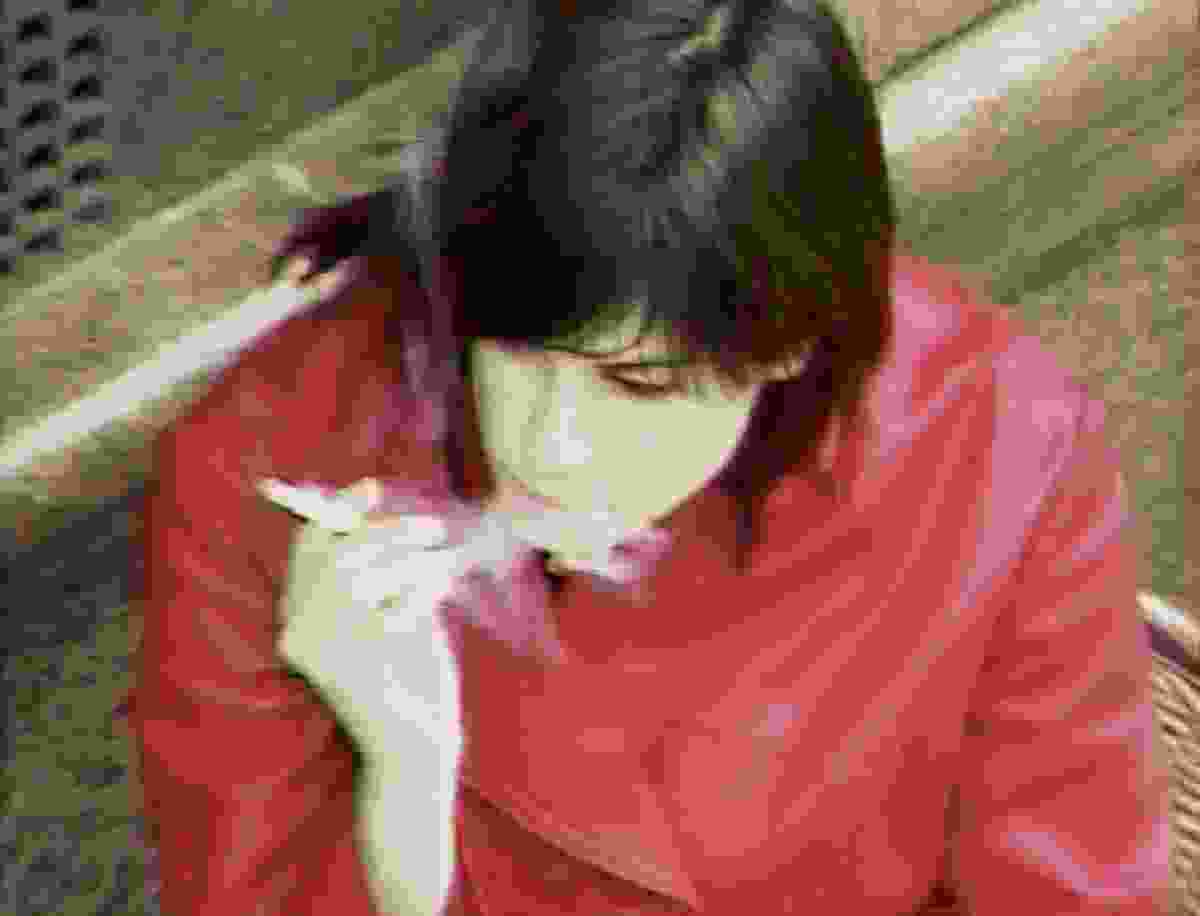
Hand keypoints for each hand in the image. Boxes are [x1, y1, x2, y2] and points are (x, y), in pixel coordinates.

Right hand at [274, 493, 468, 913]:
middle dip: (389, 531)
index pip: (307, 546)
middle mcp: (297, 632)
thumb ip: (380, 565)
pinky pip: (388, 607)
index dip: (339, 509)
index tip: (374, 486)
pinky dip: (420, 596)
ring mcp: (319, 652)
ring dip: (411, 561)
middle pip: (336, 554)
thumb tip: (380, 504)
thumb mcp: (393, 606)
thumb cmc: (409, 672)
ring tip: (444, 569)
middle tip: (433, 528)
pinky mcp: (347, 668)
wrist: (417, 745)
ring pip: (361, 574)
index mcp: (300, 615)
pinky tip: (435, 601)